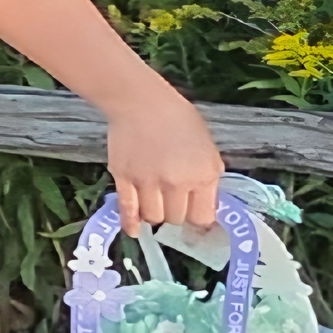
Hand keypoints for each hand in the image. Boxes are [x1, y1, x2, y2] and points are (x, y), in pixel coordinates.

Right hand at [105, 89, 223, 236]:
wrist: (141, 101)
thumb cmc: (179, 119)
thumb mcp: (207, 148)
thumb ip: (208, 179)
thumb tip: (205, 208)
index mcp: (202, 175)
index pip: (202, 218)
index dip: (198, 218)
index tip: (194, 214)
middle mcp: (176, 183)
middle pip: (176, 219)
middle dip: (176, 212)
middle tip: (172, 198)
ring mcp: (148, 183)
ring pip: (153, 218)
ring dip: (155, 213)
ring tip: (155, 201)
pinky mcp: (124, 180)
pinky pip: (128, 211)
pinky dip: (131, 224)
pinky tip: (135, 231)